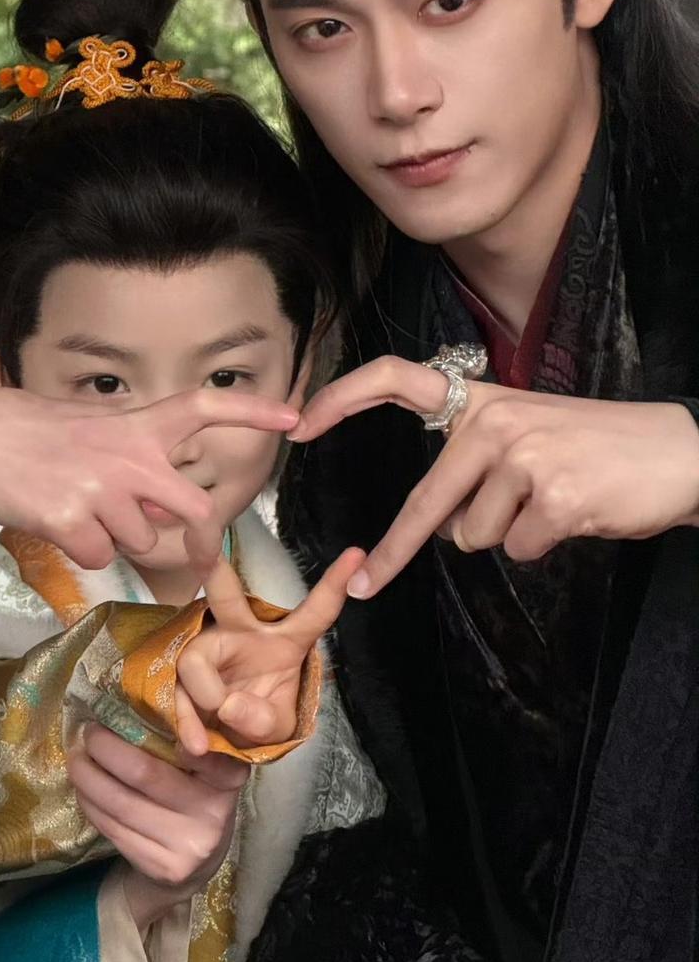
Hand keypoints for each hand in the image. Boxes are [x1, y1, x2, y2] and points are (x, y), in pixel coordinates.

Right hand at [0, 384, 297, 566]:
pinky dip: (78, 550)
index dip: (252, 410)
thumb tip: (157, 502)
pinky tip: (51, 520)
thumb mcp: (87, 428)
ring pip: (140, 541)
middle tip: (200, 557)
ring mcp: (103, 490)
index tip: (294, 415)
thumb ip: (129, 457)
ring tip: (74, 506)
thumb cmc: (22, 431)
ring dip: (115, 538)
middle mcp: (129, 455)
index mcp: (134, 424)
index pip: (205, 407)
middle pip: (195, 510)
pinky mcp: (74, 523)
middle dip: (200, 540)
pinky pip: (97, 557)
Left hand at [66, 722, 246, 905]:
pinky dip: (90, 804)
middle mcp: (212, 813)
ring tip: (76, 758)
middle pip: (145, 773)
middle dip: (106, 749)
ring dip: (88, 777)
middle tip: (88, 732)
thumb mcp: (204, 768)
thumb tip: (131, 698)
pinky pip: (113, 829)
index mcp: (227, 778)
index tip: (127, 711)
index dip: (169, 730)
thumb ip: (185, 738)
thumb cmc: (193, 798)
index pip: (200, 749)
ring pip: (121, 804)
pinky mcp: (161, 868)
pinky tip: (83, 789)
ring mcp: (187, 846)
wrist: (194, 867)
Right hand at [174, 549, 361, 754]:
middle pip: (226, 596)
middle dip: (213, 568)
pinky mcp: (178, 672)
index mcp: (283, 641)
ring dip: (205, 697)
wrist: (226, 742)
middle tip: (201, 549)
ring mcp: (206, 649)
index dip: (334, 585)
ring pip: (195, 659)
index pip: (314, 612)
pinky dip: (186, 721)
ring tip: (212, 737)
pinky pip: (176, 689)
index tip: (356, 554)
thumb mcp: (277, 728)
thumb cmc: (258, 719)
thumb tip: (227, 704)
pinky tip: (197, 743)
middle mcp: (242, 633)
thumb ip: (263, 719)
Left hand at [290, 356, 698, 596]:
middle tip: (362, 583)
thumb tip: (434, 526)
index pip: (398, 378)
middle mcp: (495, 423)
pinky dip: (543, 546)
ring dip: (507, 534)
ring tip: (555, 502)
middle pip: (425, 503)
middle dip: (392, 552)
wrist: (682, 454)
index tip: (301, 422)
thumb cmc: (601, 449)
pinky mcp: (555, 499)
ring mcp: (524, 460)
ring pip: (474, 536)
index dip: (345, 396)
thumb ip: (473, 467)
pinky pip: (518, 549)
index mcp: (484, 400)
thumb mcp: (530, 437)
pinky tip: (576, 515)